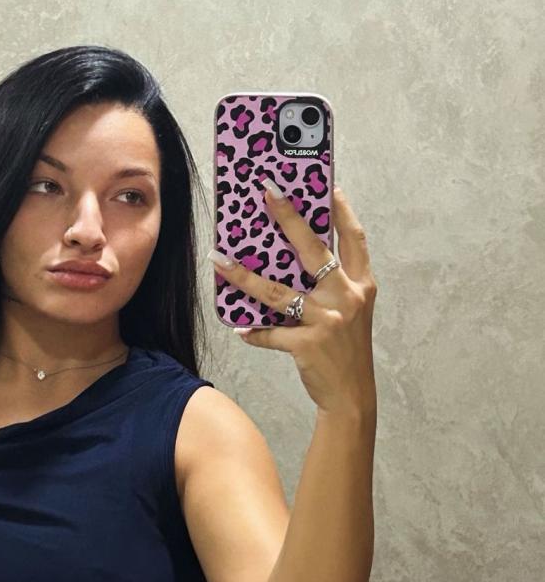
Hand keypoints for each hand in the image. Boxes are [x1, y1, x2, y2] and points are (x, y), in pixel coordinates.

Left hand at [211, 182, 377, 415]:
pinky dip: (254, 331)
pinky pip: (271, 332)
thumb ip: (331, 283)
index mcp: (362, 285)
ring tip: (220, 260)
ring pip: (279, 292)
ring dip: (245, 277)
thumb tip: (291, 256)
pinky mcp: (309, 345)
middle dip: (289, 218)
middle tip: (267, 193)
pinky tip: (239, 327)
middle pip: (314, 250)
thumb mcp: (349, 310)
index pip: (354, 239)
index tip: (327, 185)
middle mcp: (348, 298)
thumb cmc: (346, 347)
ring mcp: (328, 321)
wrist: (353, 396)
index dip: (342, 211)